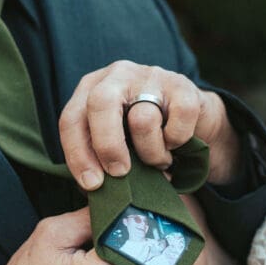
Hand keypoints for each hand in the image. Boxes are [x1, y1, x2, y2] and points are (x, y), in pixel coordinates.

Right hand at [0, 208, 158, 264]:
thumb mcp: (52, 234)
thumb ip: (90, 217)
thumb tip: (118, 203)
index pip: (142, 240)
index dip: (139, 223)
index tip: (131, 212)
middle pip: (154, 261)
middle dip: (144, 241)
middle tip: (130, 227)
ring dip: (145, 262)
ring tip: (125, 247)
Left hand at [59, 61, 240, 190]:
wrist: (194, 122)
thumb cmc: (146, 138)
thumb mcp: (117, 144)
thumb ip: (98, 161)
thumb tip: (92, 189)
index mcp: (92, 88)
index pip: (71, 118)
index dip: (77, 154)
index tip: (92, 184)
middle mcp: (118, 76)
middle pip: (100, 103)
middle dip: (107, 146)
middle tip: (120, 173)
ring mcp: (151, 76)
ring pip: (142, 119)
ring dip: (152, 153)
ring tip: (158, 161)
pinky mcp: (182, 84)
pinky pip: (178, 118)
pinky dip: (177, 140)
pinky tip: (175, 143)